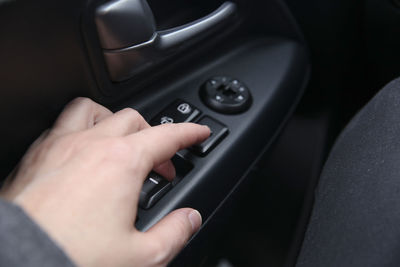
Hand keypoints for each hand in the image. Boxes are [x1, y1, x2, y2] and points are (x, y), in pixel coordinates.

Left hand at [0, 97, 209, 266]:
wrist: (18, 262)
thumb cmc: (70, 258)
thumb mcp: (141, 257)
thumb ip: (175, 233)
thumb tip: (190, 219)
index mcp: (122, 163)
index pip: (166, 136)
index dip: (189, 132)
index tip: (198, 133)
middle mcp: (91, 146)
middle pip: (134, 119)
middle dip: (155, 136)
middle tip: (161, 162)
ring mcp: (60, 146)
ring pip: (93, 110)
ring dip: (113, 121)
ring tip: (121, 140)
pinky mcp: (36, 156)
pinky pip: (62, 124)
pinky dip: (80, 129)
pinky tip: (82, 152)